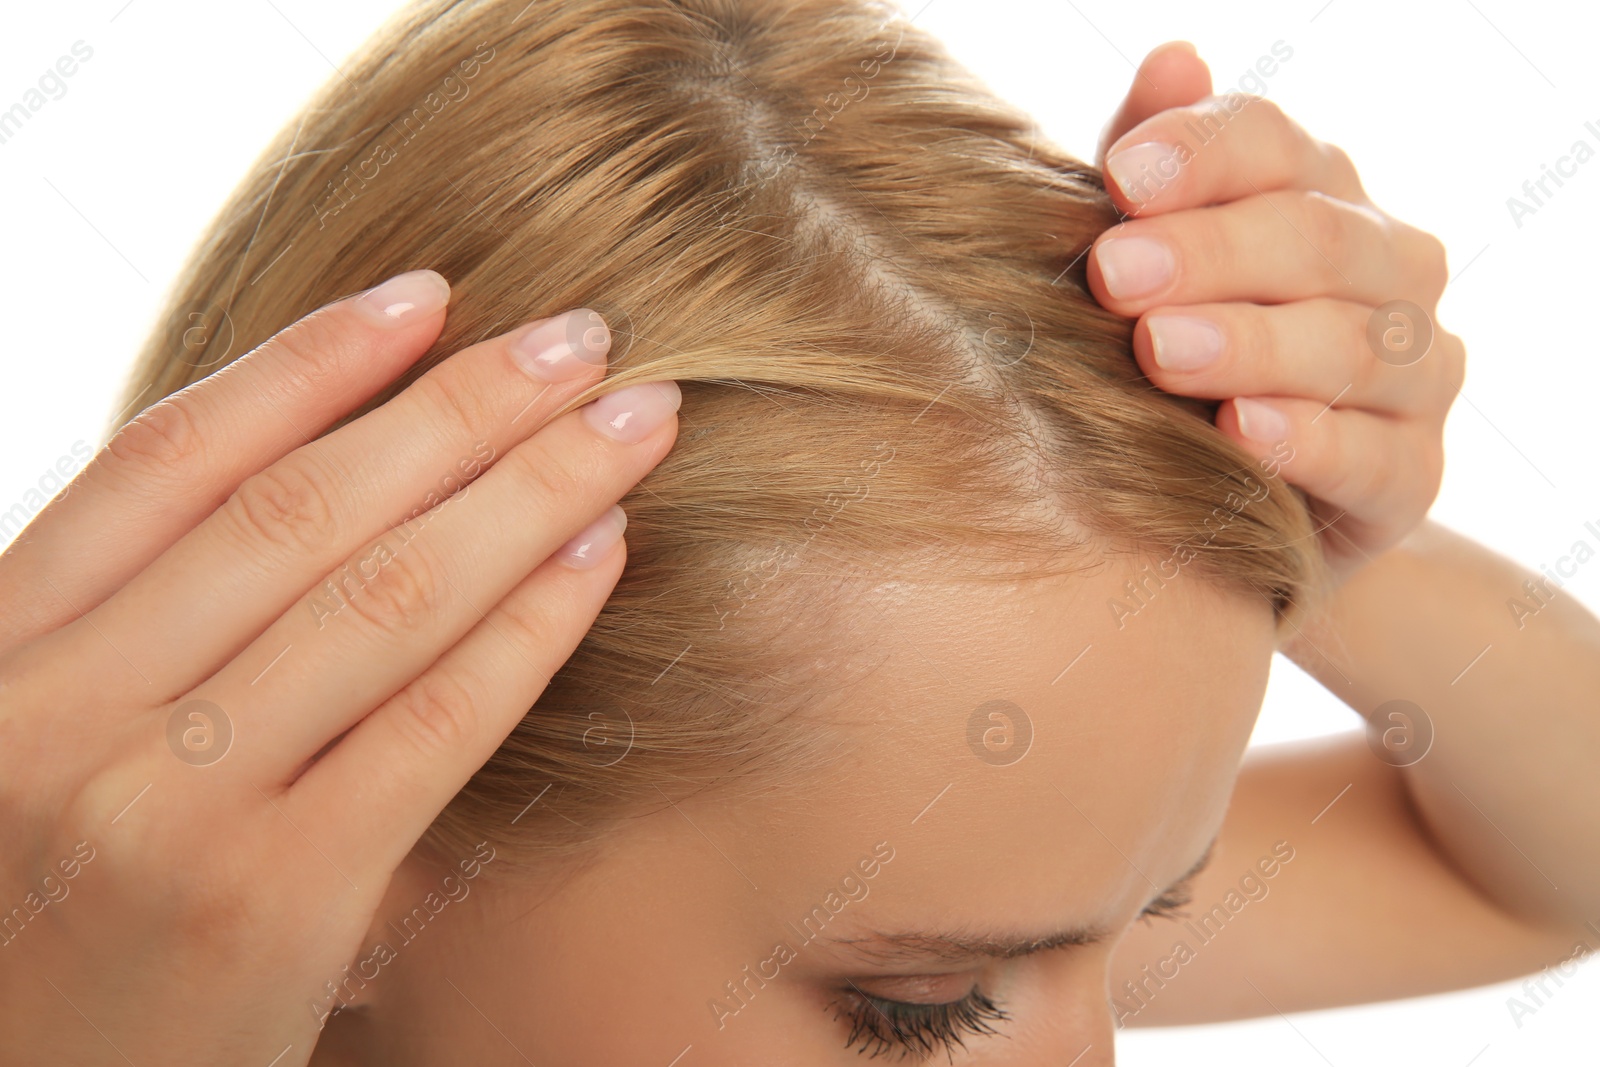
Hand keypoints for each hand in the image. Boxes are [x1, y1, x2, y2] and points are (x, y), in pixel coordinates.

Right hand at [0, 271, 679, 1063]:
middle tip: (582, 335)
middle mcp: (58, 711)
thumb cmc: (48, 938)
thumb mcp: (38, 760)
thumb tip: (335, 479)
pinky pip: (435, 718)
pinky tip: (602, 552)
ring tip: (629, 421)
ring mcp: (165, 803)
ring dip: (530, 487)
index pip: (168, 459)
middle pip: (300, 504)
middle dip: (464, 403)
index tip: (430, 295)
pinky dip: (532, 624)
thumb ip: (140, 634)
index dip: (310, 361)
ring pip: (382, 590)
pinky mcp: (273, 896)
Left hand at [1089, 44, 1463, 585]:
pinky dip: (1310, 440)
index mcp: (1319, 196)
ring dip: (1252, 343)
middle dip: (1209, 253)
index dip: (1199, 154)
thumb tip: (1173, 57)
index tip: (1117, 178)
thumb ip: (1152, 170)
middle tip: (1114, 276)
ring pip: (1351, 343)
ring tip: (1161, 350)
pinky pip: (1373, 454)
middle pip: (1313, 237)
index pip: (1271, 145)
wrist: (1220, 509)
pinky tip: (1245, 431)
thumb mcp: (1144, 264)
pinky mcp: (1412, 475)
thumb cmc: (1171, 362)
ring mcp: (1414, 373)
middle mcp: (1388, 269)